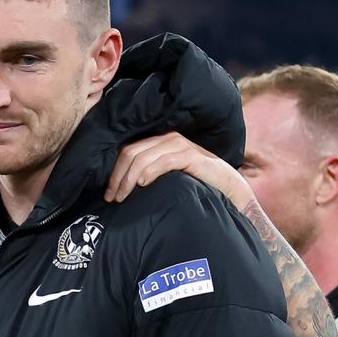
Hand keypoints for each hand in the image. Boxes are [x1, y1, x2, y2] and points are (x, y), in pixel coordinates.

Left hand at [104, 132, 254, 208]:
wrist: (228, 186)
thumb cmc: (196, 183)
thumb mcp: (169, 175)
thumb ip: (150, 173)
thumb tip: (125, 186)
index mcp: (160, 141)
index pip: (128, 151)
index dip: (114, 171)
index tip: (108, 193)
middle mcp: (168, 139)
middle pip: (131, 154)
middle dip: (118, 177)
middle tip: (112, 198)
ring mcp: (179, 145)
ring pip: (143, 158)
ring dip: (128, 179)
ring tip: (123, 196)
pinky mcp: (190, 156)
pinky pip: (163, 161)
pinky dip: (149, 172)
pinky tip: (142, 183)